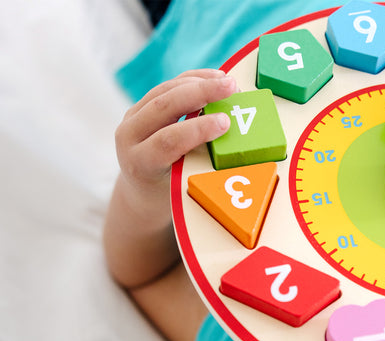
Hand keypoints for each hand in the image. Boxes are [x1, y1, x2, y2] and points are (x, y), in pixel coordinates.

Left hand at [114, 69, 238, 224]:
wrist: (142, 190)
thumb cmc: (169, 194)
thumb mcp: (182, 186)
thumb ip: (198, 163)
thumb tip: (231, 142)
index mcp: (140, 164)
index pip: (167, 141)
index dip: (197, 130)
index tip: (225, 123)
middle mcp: (128, 138)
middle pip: (163, 106)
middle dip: (200, 94)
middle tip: (230, 88)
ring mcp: (131, 118)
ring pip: (164, 90)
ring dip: (198, 82)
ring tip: (227, 82)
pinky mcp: (140, 106)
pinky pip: (166, 86)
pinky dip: (192, 80)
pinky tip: (214, 77)